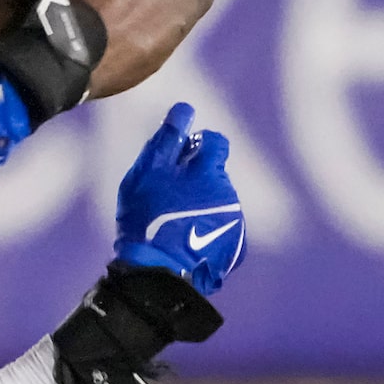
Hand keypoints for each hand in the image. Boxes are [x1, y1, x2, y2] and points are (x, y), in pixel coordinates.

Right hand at [110, 102, 244, 295]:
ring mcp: (234, 221)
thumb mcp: (148, 172)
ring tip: (176, 224)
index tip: (182, 158)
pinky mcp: (236, 247)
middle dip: (197, 180)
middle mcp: (228, 192)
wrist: (159, 272)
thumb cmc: (148, 217)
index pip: (216, 142)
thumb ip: (168, 139)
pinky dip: (210, 230)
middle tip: (170, 197)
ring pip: (218, 202)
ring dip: (202, 206)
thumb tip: (184, 110)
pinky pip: (224, 229)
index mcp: (208, 170)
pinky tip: (189, 242)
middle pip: (215, 175)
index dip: (199, 145)